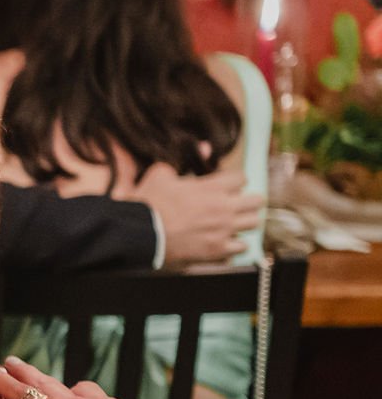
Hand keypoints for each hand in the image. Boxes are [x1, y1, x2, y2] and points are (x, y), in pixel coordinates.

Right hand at [127, 165, 252, 266]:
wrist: (141, 236)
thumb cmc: (149, 205)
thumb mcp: (160, 175)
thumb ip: (182, 162)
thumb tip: (204, 148)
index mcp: (213, 188)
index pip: (242, 178)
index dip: (233, 180)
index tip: (225, 186)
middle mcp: (224, 208)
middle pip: (257, 200)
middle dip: (247, 200)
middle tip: (235, 204)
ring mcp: (223, 230)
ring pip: (254, 223)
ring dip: (244, 222)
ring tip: (232, 223)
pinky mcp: (218, 250)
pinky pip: (241, 247)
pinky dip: (234, 244)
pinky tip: (224, 241)